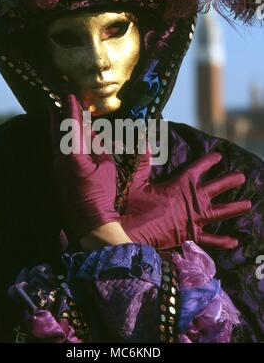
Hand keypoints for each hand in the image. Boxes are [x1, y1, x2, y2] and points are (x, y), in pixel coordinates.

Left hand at [49, 94, 120, 240]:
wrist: (91, 221)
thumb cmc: (103, 194)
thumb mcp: (106, 166)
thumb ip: (99, 147)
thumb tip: (93, 134)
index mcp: (73, 157)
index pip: (71, 128)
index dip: (71, 110)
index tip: (69, 95)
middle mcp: (60, 162)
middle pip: (56, 133)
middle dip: (56, 116)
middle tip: (55, 101)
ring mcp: (57, 170)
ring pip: (56, 143)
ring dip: (58, 129)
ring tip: (59, 115)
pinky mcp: (59, 177)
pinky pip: (59, 154)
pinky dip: (62, 142)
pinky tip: (67, 138)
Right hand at [121, 150, 251, 249]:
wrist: (133, 231)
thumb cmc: (135, 206)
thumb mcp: (138, 182)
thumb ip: (144, 162)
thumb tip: (143, 141)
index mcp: (180, 185)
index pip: (198, 169)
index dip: (209, 161)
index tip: (218, 157)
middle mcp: (192, 201)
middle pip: (216, 188)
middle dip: (229, 182)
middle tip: (242, 177)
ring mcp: (194, 219)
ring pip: (219, 212)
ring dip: (234, 208)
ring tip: (248, 205)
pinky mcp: (191, 235)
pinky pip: (210, 239)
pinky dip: (222, 241)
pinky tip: (235, 242)